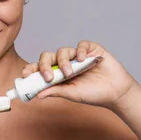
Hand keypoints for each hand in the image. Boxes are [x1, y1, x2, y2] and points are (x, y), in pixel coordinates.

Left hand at [21, 40, 136, 108]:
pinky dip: (79, 51)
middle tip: (49, 77)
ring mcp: (77, 55)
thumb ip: (56, 92)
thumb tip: (38, 94)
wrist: (116, 92)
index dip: (31, 69)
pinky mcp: (91, 49)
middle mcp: (65, 62)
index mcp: (57, 73)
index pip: (39, 68)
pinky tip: (82, 60)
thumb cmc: (93, 94)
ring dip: (63, 61)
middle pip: (47, 56)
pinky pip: (81, 45)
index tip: (25, 75)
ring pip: (62, 50)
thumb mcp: (72, 94)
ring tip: (69, 73)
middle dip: (44, 65)